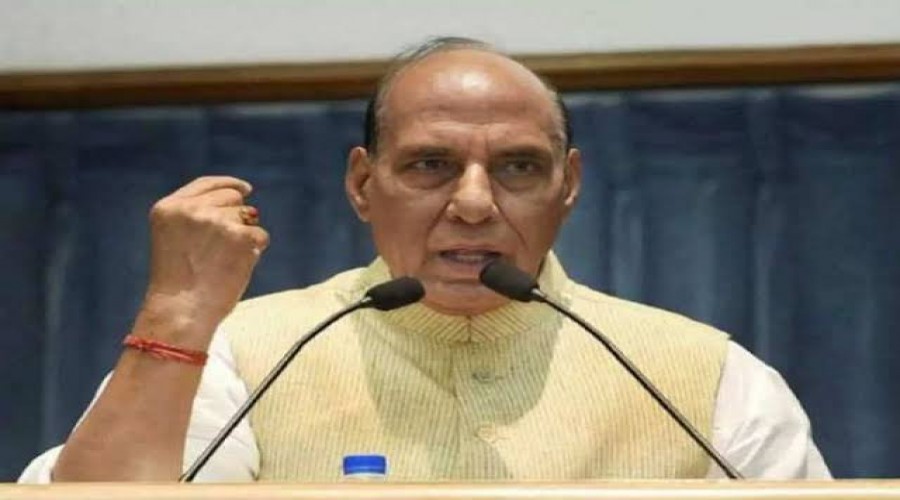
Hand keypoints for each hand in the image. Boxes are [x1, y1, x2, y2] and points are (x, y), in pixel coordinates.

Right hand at [137, 176, 269, 346]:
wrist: (182, 311)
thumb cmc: (180, 283)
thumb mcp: (175, 239)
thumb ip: (197, 217)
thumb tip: (247, 208)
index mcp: (169, 208)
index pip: (206, 184)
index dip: (229, 185)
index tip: (246, 189)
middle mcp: (191, 209)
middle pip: (232, 197)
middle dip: (237, 216)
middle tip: (222, 248)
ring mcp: (215, 220)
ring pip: (248, 215)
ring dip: (245, 235)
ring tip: (223, 260)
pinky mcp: (239, 236)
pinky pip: (261, 235)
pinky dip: (255, 250)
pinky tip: (235, 266)